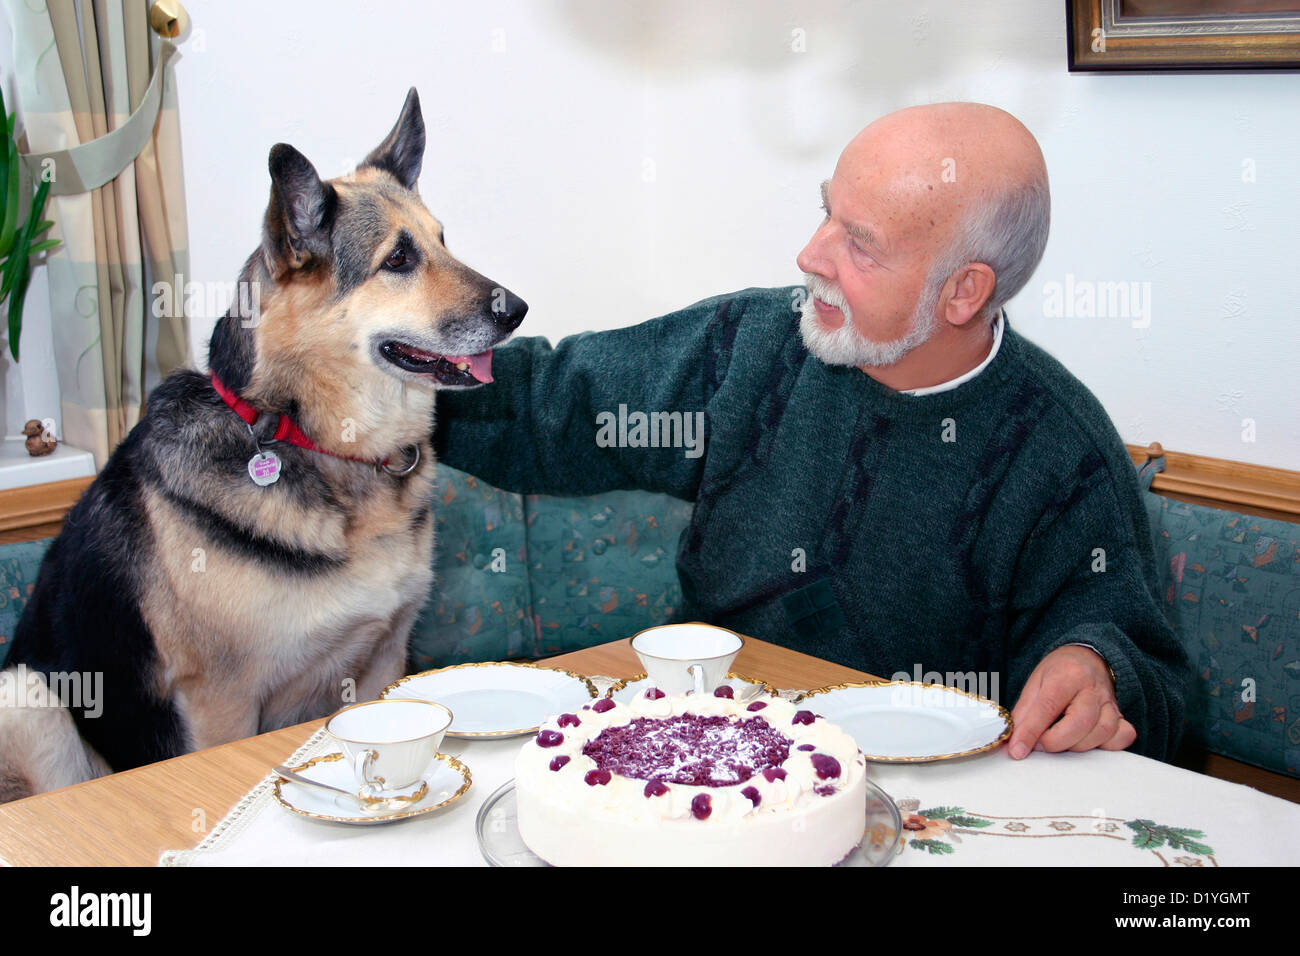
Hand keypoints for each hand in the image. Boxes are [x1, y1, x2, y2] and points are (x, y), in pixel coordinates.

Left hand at [1008, 645, 1135, 757]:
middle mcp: (1093, 688)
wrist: (1088, 659)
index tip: (1017, 751)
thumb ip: (1024, 712)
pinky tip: (1088, 740)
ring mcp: (1111, 703)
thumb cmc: (1059, 672)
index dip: (1030, 732)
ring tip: (1061, 739)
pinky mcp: (1122, 717)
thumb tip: (1013, 742)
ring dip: (1076, 745)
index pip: (1048, 707)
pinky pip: (1122, 737)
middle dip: (1055, 741)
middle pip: (1080, 723)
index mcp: (1067, 675)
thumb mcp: (1035, 683)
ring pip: (1101, 733)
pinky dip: (1106, 746)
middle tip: (1040, 743)